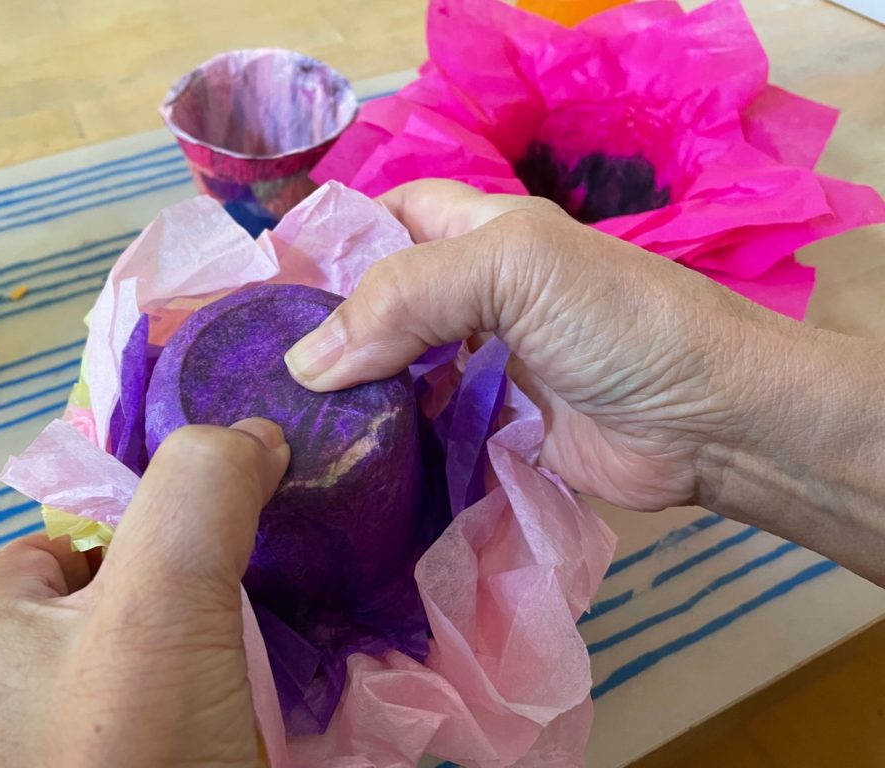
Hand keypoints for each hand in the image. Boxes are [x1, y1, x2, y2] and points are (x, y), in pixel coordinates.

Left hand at [0, 420, 289, 767]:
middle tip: (253, 594)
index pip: (73, 534)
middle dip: (194, 586)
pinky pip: (175, 716)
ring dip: (218, 650)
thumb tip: (253, 435)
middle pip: (123, 595)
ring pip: (157, 661)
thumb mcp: (160, 601)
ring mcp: (66, 744)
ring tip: (268, 655)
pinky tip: (255, 712)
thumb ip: (198, 497)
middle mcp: (15, 692)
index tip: (217, 532)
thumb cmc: (130, 751)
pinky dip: (221, 704)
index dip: (149, 518)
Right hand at [285, 180, 884, 583]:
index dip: (331, 241)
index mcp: (478, 233)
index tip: (267, 290)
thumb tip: (306, 362)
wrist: (708, 422)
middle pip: (381, 300)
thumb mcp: (512, 271)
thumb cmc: (617, 321)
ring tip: (287, 420)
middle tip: (260, 370)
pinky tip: (347, 458)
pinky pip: (424, 429)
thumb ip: (405, 299)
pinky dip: (389, 440)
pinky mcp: (492, 429)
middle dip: (329, 327)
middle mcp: (475, 295)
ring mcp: (482, 365)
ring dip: (353, 391)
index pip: (385, 219)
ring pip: (397, 369)